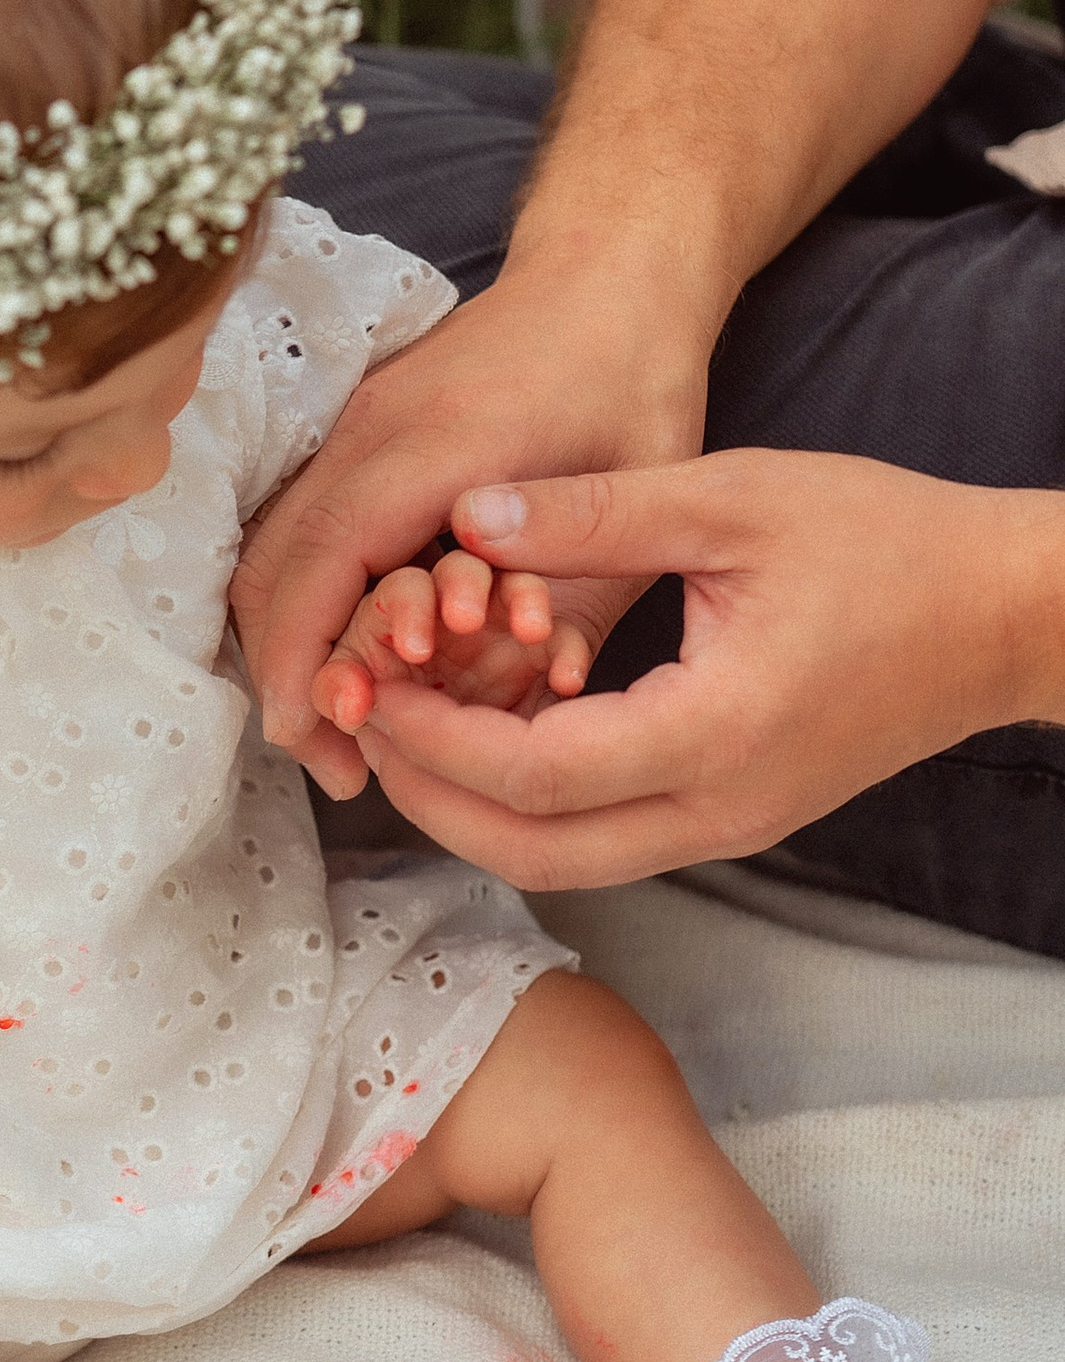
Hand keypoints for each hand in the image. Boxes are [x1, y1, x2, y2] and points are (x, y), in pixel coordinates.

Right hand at [229, 251, 710, 797]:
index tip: (321, 733)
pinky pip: (299, 530)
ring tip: (342, 725)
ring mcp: (351, 427)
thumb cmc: (635, 379)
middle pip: (271, 563)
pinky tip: (348, 657)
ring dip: (291, 644)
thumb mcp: (642, 500)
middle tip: (336, 758)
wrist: (610, 268)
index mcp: (437, 444)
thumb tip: (526, 709)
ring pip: (271, 550)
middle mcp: (369, 431)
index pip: (328, 558)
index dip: (308, 655)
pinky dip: (307, 603)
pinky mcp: (355, 436)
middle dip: (287, 671)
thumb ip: (578, 603)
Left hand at [347, 454, 1064, 886]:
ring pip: (560, 862)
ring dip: (471, 811)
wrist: (1000, 616)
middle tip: (362, 722)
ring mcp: (726, 829)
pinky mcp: (729, 822)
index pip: (531, 775)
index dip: (433, 738)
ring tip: (407, 728)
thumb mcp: (732, 499)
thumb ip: (595, 513)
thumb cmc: (886, 542)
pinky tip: (489, 732)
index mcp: (715, 732)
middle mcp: (716, 809)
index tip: (372, 680)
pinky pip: (602, 840)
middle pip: (527, 851)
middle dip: (429, 797)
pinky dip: (529, 804)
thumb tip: (466, 513)